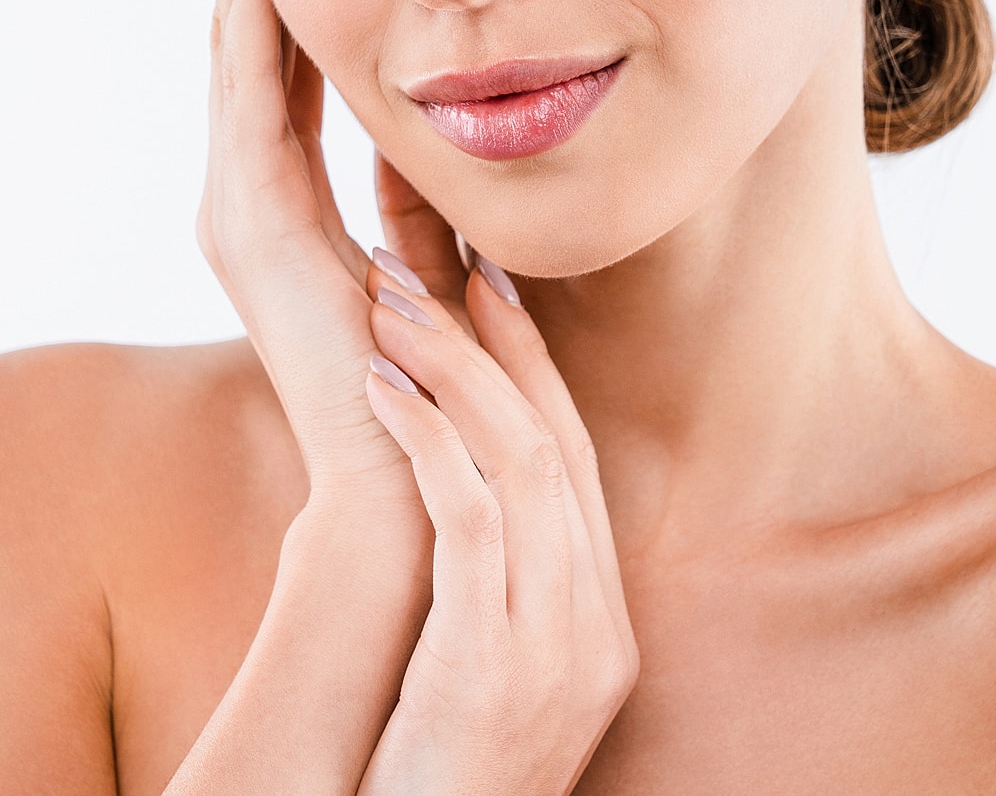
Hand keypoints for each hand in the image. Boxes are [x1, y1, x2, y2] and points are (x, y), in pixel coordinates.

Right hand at [199, 0, 434, 509]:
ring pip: (238, 54)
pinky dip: (254, 14)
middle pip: (246, 48)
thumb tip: (453, 146)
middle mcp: (244, 197)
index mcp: (284, 207)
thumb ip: (420, 204)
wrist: (398, 474)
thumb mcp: (425, 262)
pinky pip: (252, 88)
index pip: (282, 72)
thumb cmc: (429, 374)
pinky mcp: (250, 219)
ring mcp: (236, 208)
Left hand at [356, 261, 639, 793]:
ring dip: (451, 367)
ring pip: (519, 460)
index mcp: (600, 618)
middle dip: (491, 341)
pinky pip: (469, 517)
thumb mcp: (478, 668)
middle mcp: (595, 625)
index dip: (532, 364)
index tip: (489, 287)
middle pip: (553, 441)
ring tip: (390, 306)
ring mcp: (559, 647)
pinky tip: (382, 387)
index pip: (575, 459)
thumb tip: (444, 465)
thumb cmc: (429, 772)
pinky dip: (427, 437)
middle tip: (432, 263)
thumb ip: (486, 576)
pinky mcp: (497, 662)